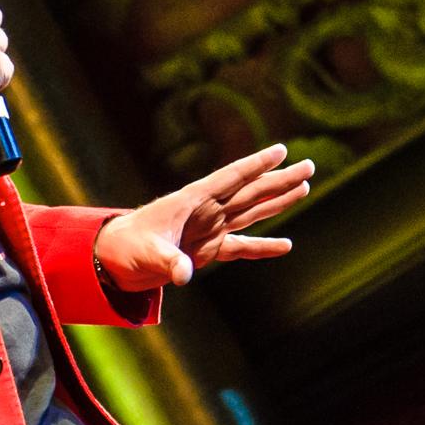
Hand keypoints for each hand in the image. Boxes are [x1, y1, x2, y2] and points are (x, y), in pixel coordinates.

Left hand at [94, 144, 310, 289]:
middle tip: (309, 166)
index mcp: (193, 200)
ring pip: (252, 211)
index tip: (280, 150)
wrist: (115, 258)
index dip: (256, 164)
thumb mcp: (147, 253)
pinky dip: (263, 247)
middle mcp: (207, 210)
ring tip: (305, 187)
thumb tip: (184, 275)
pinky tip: (286, 245)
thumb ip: (169, 261)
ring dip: (278, 201)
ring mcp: (210, 228)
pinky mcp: (209, 249)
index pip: (231, 177)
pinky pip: (242, 246)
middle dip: (280, 179)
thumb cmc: (127, 247)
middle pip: (251, 191)